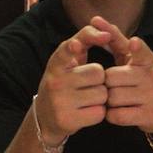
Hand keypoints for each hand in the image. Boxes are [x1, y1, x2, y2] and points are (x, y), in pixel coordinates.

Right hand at [35, 24, 110, 142]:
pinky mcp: (67, 120)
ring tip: (85, 99)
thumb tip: (107, 32)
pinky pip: (99, 113)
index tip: (77, 44)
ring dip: (100, 97)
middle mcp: (55, 81)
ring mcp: (60, 102)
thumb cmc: (63, 84)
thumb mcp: (66, 61)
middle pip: (98, 73)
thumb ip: (83, 41)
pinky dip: (97, 113)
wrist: (45, 118)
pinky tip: (85, 112)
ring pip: (102, 94)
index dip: (74, 46)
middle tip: (86, 86)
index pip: (66, 49)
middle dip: (99, 80)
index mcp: (55, 64)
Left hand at [90, 15, 152, 139]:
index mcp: (149, 61)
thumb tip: (95, 19)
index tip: (134, 43)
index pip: (142, 52)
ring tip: (117, 99)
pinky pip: (116, 115)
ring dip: (109, 100)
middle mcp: (152, 78)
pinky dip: (112, 114)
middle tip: (114, 86)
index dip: (137, 48)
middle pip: (112, 78)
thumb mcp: (135, 59)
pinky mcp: (147, 116)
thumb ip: (116, 40)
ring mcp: (151, 98)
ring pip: (113, 97)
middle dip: (107, 83)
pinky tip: (118, 111)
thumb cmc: (145, 80)